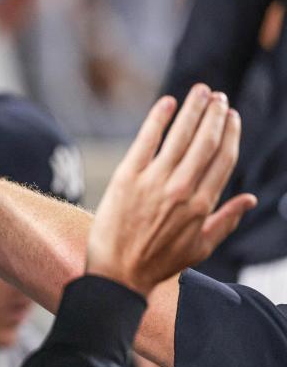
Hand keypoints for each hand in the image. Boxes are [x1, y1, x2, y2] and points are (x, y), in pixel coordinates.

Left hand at [87, 84, 256, 295]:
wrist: (117, 274)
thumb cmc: (158, 263)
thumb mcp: (200, 248)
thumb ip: (226, 220)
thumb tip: (250, 199)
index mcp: (202, 205)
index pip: (223, 159)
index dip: (230, 133)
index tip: (232, 117)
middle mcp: (181, 190)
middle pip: (205, 142)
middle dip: (216, 115)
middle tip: (219, 97)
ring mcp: (153, 183)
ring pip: (180, 136)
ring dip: (193, 109)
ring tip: (201, 92)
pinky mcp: (126, 179)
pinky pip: (145, 141)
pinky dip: (158, 119)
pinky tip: (168, 103)